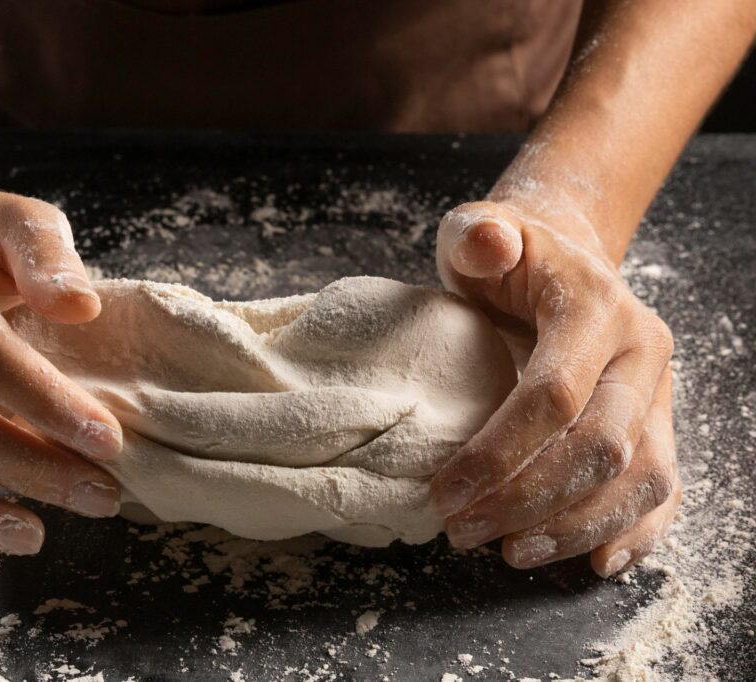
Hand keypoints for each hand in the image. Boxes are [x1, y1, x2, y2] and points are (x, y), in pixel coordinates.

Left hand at [430, 199, 680, 576]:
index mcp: (597, 307)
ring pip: (640, 478)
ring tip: (510, 552)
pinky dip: (634, 532)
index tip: (444, 494)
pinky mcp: (660, 424)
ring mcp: (658, 393)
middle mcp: (643, 353)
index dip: (498, 453)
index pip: (554, 395)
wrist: (564, 261)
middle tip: (462, 532)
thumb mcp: (481, 231)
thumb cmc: (510, 257)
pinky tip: (590, 561)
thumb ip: (479, 234)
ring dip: (574, 527)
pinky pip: (664, 489)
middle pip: (599, 447)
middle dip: (527, 501)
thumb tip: (488, 242)